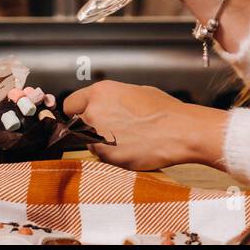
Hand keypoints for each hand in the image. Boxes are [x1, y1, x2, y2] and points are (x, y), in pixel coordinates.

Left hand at [62, 80, 226, 169]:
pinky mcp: (106, 156)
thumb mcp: (135, 92)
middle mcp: (94, 112)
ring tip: (126, 140)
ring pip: (89, 143)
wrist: (179, 131)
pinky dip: (112, 156)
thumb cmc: (163, 111)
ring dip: (101, 143)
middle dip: (89, 128)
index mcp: (100, 92)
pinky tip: (130, 149)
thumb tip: (105, 104)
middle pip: (77, 125)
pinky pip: (102, 158)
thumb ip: (112, 98)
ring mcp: (98, 136)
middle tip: (111, 130)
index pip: (70, 104)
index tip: (83, 118)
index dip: (78, 112)